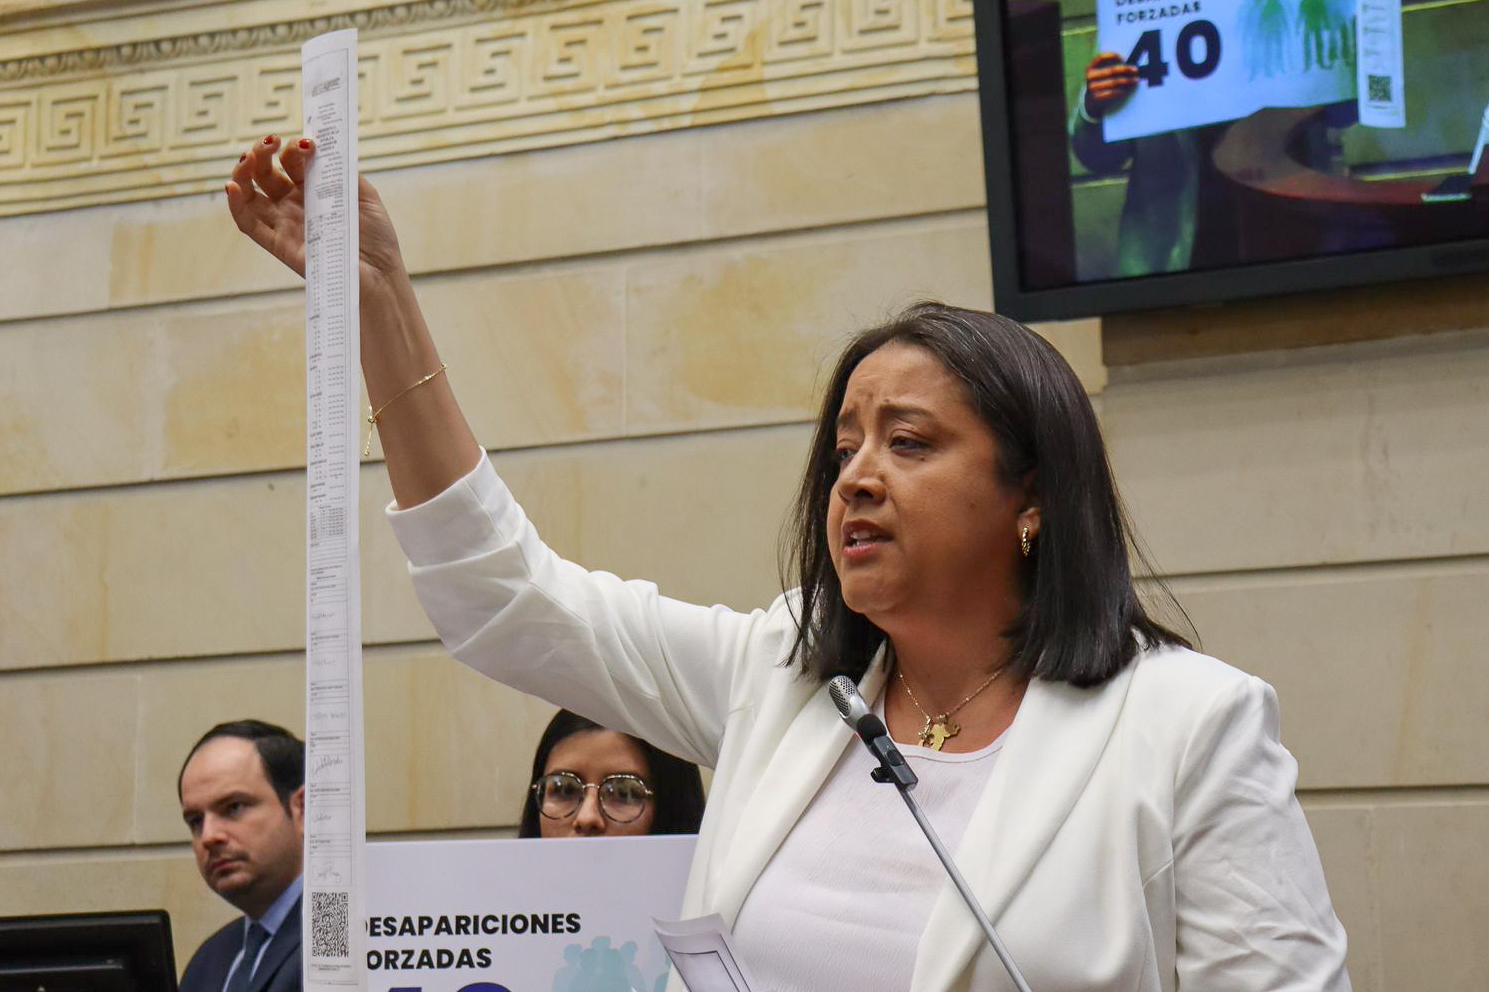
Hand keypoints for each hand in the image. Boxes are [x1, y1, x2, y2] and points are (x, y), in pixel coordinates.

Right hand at [225, 134, 408, 300]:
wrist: (381, 273)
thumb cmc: (376, 236)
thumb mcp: (363, 194)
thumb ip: (340, 169)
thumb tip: (321, 143)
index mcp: (313, 189)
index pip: (292, 160)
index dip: (294, 147)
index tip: (309, 143)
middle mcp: (294, 204)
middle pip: (265, 172)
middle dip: (263, 151)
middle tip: (272, 141)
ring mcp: (285, 223)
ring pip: (250, 194)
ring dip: (243, 171)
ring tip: (249, 157)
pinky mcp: (279, 245)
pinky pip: (249, 224)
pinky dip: (236, 205)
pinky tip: (232, 186)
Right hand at [1084, 52, 1138, 116]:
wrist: (1090, 103)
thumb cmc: (1099, 86)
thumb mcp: (1099, 75)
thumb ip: (1109, 68)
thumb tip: (1127, 64)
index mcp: (1090, 68)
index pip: (1101, 57)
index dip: (1113, 55)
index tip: (1124, 57)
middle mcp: (1090, 76)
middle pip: (1111, 70)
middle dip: (1126, 69)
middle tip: (1135, 70)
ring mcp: (1092, 87)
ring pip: (1114, 82)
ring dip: (1127, 81)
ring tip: (1135, 80)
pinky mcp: (1096, 97)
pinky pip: (1112, 92)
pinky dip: (1122, 90)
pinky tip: (1127, 89)